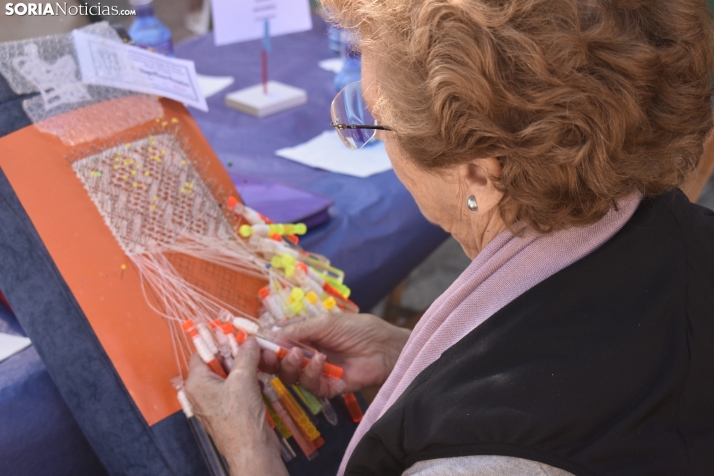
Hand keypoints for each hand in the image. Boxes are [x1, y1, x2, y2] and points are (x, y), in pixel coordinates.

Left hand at [184, 338, 287, 475]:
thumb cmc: (240, 416)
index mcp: (196, 383)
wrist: (252, 451)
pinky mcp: (230, 411)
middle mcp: (202, 392)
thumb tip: (250, 339)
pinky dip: (249, 382)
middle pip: (217, 363)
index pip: (201, 353)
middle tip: (254, 346)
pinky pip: (237, 389)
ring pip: (230, 376)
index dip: (217, 341)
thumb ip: (245, 355)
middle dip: (237, 355)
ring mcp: (216, 403)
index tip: (234, 333)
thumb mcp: (243, 379)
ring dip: (246, 368)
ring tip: (262, 362)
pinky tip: (261, 381)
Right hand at [260, 313, 409, 398]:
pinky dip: (311, 373)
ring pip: (291, 376)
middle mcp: (307, 355)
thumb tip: (269, 333)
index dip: (266, 344)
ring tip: (298, 354)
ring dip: (291, 364)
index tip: (254, 344)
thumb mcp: (325, 322)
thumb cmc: (358, 329)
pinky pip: (310, 385)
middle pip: (280, 362)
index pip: (278, 342)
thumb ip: (298, 329)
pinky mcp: (328, 388)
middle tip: (269, 355)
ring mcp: (317, 372)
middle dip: (272, 359)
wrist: (385, 347)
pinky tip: (320, 361)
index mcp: (305, 336)